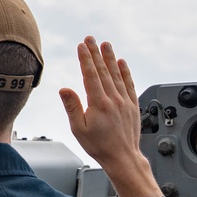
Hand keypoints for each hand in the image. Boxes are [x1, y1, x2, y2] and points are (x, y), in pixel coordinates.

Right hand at [59, 36, 161, 196]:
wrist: (122, 157)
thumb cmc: (99, 146)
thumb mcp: (78, 129)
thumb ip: (72, 107)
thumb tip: (64, 89)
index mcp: (98, 104)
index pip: (90, 76)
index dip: (85, 59)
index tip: (81, 47)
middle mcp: (113, 99)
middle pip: (103, 71)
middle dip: (96, 53)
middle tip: (91, 39)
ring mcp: (125, 101)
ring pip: (116, 74)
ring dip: (110, 58)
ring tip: (106, 45)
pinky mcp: (133, 105)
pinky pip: (128, 83)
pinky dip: (125, 72)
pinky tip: (122, 62)